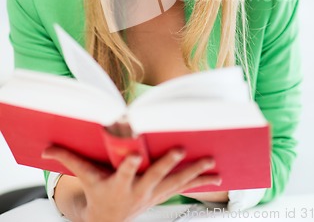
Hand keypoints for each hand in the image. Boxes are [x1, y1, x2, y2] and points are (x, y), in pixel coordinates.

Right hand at [42, 146, 221, 221]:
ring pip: (176, 183)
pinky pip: (184, 188)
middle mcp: (139, 190)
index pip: (124, 173)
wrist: (111, 220)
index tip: (137, 153)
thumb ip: (69, 159)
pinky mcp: (164, 194)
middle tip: (181, 150)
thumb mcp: (85, 178)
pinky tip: (218, 178)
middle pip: (155, 177)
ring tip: (211, 163)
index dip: (130, 165)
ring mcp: (154, 194)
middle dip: (168, 164)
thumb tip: (46, 149)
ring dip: (194, 173)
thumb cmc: (99, 193)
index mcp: (119, 184)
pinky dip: (201, 182)